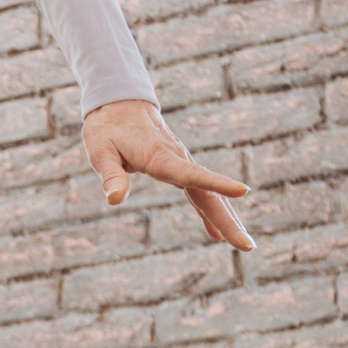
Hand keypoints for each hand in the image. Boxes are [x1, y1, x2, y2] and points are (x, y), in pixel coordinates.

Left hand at [82, 99, 252, 251]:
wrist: (119, 102)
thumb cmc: (107, 127)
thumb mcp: (100, 151)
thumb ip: (111, 175)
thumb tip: (114, 199)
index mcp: (159, 156)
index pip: (192, 174)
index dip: (217, 184)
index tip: (244, 191)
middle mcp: (178, 159)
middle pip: (208, 194)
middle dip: (228, 220)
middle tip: (247, 245)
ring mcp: (182, 163)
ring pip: (209, 195)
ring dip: (227, 220)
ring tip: (245, 245)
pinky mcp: (179, 167)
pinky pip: (199, 192)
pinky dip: (209, 212)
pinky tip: (217, 234)